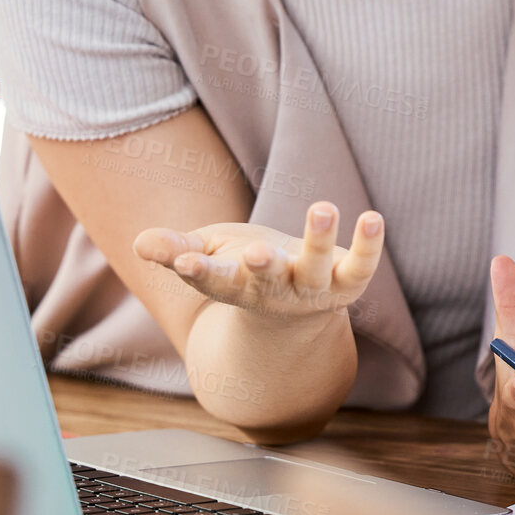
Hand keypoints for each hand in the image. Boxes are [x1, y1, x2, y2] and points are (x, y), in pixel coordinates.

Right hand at [132, 201, 382, 320]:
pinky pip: (360, 267)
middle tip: (259, 253)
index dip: (199, 272)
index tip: (185, 262)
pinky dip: (367, 245)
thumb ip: (176, 250)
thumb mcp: (207, 256)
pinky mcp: (346, 282)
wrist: (297, 307)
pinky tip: (373, 218)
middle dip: (262, 268)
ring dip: (318, 240)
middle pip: (266, 281)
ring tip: (322, 207)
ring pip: (314, 270)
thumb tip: (142, 243)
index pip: (213, 281)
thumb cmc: (243, 270)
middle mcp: (273, 291)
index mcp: (233, 285)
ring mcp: (311, 290)